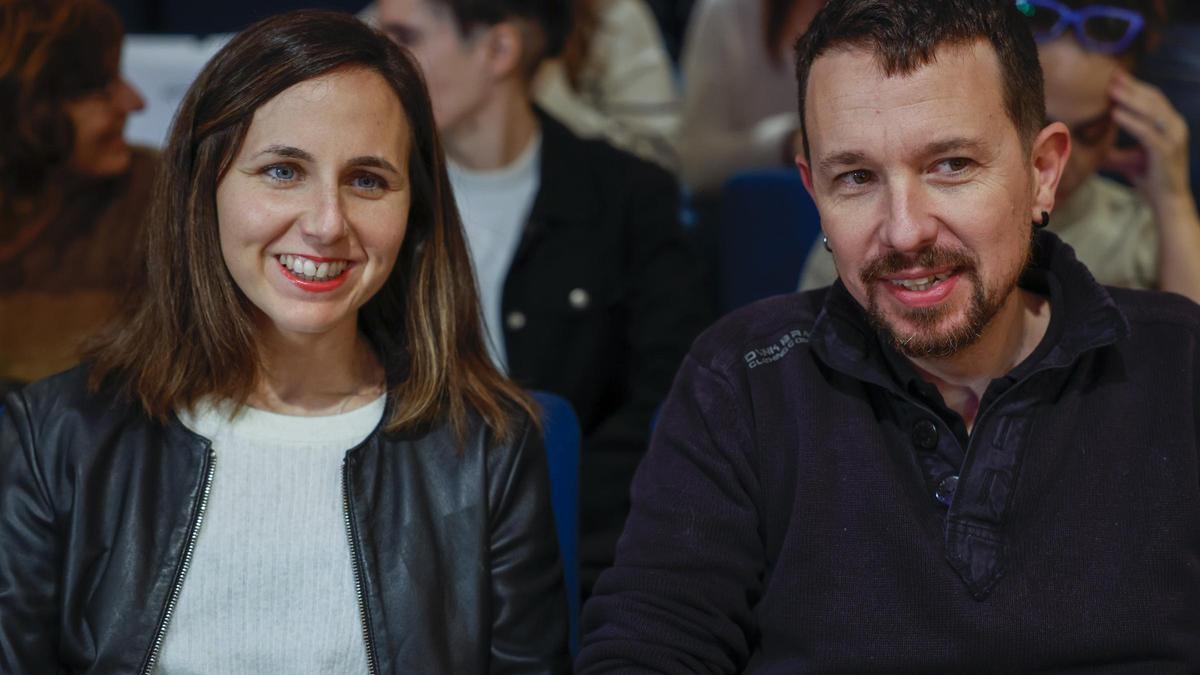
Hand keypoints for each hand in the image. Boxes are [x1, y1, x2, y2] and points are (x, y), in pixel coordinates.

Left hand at [1103, 70, 1192, 208]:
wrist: (1168, 201)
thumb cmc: (1149, 178)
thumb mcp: (1127, 159)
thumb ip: (1111, 149)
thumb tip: (1087, 146)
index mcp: (1170, 124)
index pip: (1153, 98)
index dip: (1134, 86)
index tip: (1115, 76)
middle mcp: (1176, 126)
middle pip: (1153, 99)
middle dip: (1131, 87)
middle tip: (1111, 76)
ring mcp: (1174, 138)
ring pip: (1151, 111)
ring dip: (1130, 99)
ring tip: (1111, 90)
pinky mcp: (1166, 151)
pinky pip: (1147, 131)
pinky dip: (1131, 121)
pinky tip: (1115, 114)